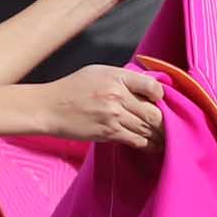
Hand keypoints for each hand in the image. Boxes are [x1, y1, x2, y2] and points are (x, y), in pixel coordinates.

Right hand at [36, 64, 166, 148]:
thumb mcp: (98, 72)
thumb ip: (123, 78)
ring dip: (157, 135)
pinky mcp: (108, 133)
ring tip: (163, 137)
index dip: (160, 96)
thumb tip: (148, 88)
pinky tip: (150, 144)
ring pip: (147, 129)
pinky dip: (146, 143)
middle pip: (153, 112)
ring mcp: (113, 116)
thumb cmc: (73, 88)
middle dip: (163, 120)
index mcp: (117, 77)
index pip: (152, 86)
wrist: (49, 108)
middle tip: (167, 125)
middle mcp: (117, 96)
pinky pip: (135, 140)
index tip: (158, 101)